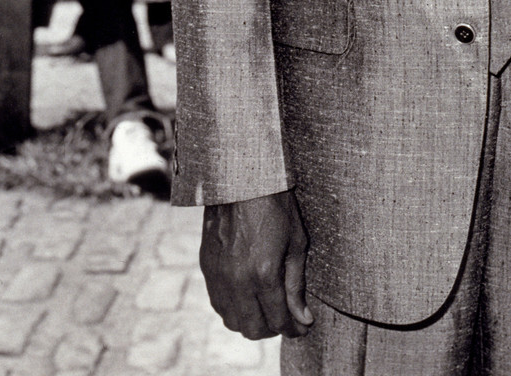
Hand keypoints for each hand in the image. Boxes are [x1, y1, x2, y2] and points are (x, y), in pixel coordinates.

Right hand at [200, 190, 313, 340]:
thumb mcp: (296, 243)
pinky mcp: (206, 267)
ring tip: (267, 310)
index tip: (303, 327)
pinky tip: (247, 297)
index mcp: (263, 274)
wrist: (241, 180)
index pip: (279, 320)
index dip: (294, 329)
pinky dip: (233, 308)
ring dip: (252, 322)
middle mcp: (237, 280)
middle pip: (254, 328)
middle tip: (287, 319)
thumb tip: (303, 319)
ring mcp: (218, 275)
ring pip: (233, 321)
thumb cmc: (275, 206)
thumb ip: (296, 285)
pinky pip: (218, 303)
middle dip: (274, 329)